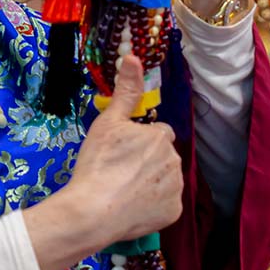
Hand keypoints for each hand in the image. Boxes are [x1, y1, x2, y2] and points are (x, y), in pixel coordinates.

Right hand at [24, 56, 183, 269]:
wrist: (93, 211)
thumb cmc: (98, 163)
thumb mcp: (108, 123)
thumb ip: (125, 91)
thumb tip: (133, 56)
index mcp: (160, 136)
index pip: (156, 133)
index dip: (138, 141)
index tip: (120, 152)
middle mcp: (175, 161)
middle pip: (162, 156)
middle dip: (146, 161)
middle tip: (118, 171)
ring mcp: (176, 189)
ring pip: (165, 179)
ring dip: (150, 182)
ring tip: (122, 190)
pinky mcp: (173, 213)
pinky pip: (164, 204)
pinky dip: (151, 205)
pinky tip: (130, 207)